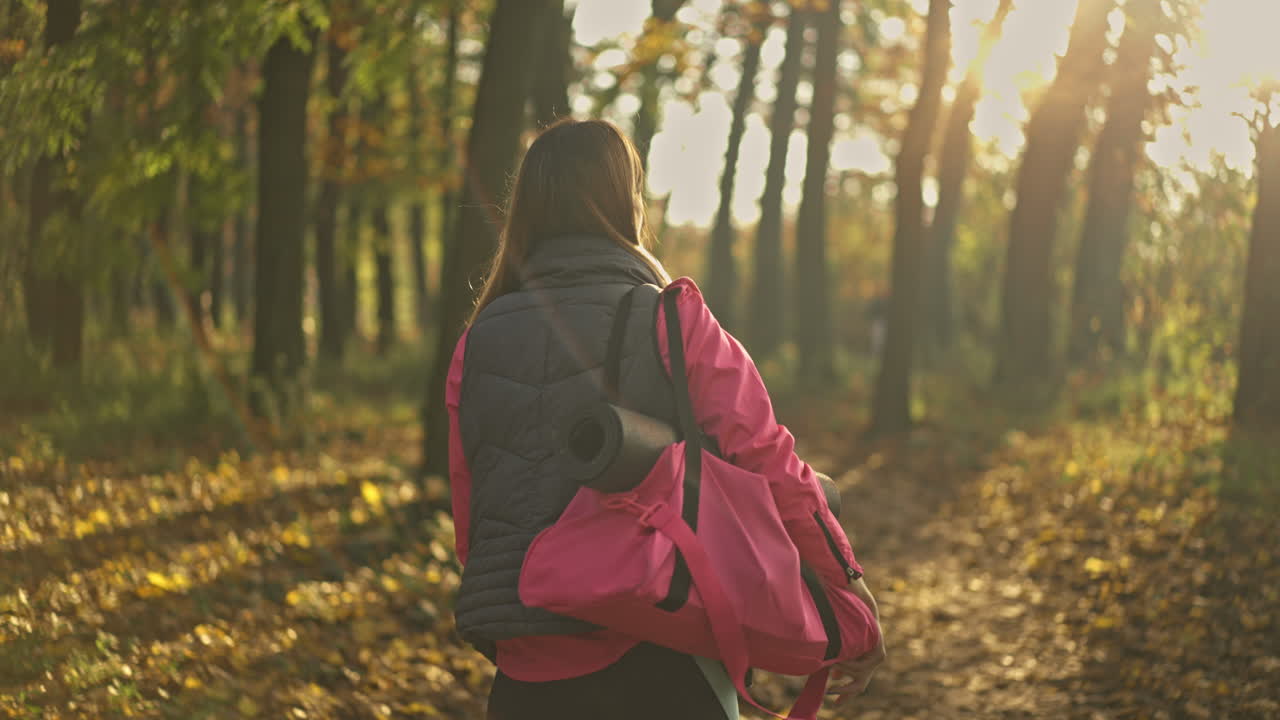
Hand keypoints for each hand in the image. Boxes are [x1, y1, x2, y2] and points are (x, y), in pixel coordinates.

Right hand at [827, 578, 884, 705]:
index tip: (834, 702)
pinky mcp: (880, 652)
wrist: (856, 599)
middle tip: (832, 697)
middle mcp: (870, 659)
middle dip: (846, 692)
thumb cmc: (843, 616)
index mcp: (861, 657)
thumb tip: (825, 669)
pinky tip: (842, 661)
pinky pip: (863, 666)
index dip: (845, 693)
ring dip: (844, 672)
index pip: (855, 681)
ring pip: (859, 675)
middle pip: (860, 685)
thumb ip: (836, 656)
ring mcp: (877, 656)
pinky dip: (850, 665)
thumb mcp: (838, 642)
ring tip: (834, 665)